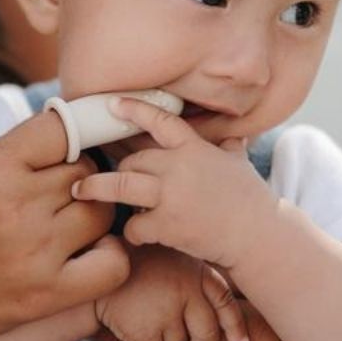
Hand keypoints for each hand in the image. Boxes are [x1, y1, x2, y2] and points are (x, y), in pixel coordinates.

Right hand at [0, 110, 129, 340]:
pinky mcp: (45, 295)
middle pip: (84, 171)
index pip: (64, 128)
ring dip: (90, 213)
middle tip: (57, 192)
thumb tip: (73, 131)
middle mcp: (15, 206)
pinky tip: (88, 252)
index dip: (71, 134)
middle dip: (76, 177)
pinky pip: (112, 265)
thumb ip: (16, 151)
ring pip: (100, 211)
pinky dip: (109, 255)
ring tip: (67, 221)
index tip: (68, 147)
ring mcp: (34, 253)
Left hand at [74, 97, 275, 268]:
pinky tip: (140, 235)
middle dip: (121, 168)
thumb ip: (229, 147)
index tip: (111, 103)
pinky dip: (134, 231)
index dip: (134, 109)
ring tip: (80, 191)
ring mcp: (171, 195)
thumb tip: (234, 135)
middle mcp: (179, 167)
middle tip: (108, 176)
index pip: (160, 121)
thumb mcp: (239, 163)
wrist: (261, 237)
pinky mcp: (168, 225)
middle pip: (132, 160)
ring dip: (97, 189)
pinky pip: (135, 225)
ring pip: (120, 185)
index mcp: (195, 148)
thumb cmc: (251, 200)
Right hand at [95, 244, 249, 340]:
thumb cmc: (136, 261)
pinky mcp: (144, 330)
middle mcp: (188, 290)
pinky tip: (130, 319)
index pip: (227, 305)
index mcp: (197, 270)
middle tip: (173, 325)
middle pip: (207, 338)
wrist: (90, 259)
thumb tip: (236, 335)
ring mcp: (166, 311)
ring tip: (144, 309)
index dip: (234, 328)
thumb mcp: (175, 261)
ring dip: (162, 338)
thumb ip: (201, 287)